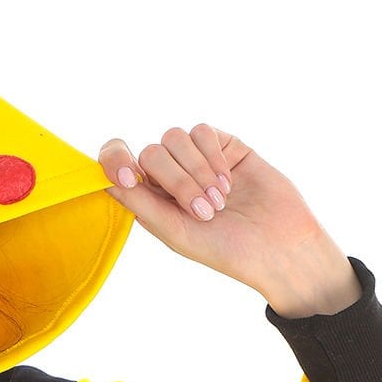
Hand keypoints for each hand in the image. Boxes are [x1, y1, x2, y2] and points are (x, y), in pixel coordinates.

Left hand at [99, 125, 357, 310]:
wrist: (278, 245)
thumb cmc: (225, 249)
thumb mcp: (175, 232)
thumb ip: (140, 204)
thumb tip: (104, 180)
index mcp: (151, 199)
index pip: (118, 165)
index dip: (114, 160)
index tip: (128, 176)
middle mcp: (170, 177)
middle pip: (151, 153)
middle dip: (176, 181)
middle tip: (204, 212)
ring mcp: (197, 159)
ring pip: (175, 137)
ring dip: (196, 171)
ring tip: (219, 202)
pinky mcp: (224, 145)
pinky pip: (202, 131)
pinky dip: (212, 157)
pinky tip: (228, 181)